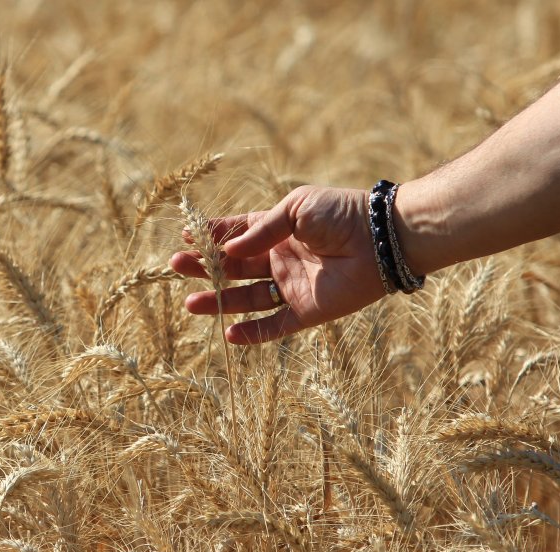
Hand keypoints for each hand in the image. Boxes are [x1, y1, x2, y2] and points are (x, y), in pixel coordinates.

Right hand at [169, 186, 386, 344]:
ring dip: (219, 301)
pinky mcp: (307, 311)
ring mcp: (292, 287)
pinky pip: (274, 326)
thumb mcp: (296, 209)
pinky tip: (228, 334)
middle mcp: (281, 260)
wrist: (382, 239)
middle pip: (234, 268)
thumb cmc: (342, 214)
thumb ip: (260, 231)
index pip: (237, 235)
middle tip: (177, 267)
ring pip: (246, 299)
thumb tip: (227, 250)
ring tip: (190, 303)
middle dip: (205, 268)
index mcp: (279, 231)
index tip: (186, 238)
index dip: (212, 237)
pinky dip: (252, 333)